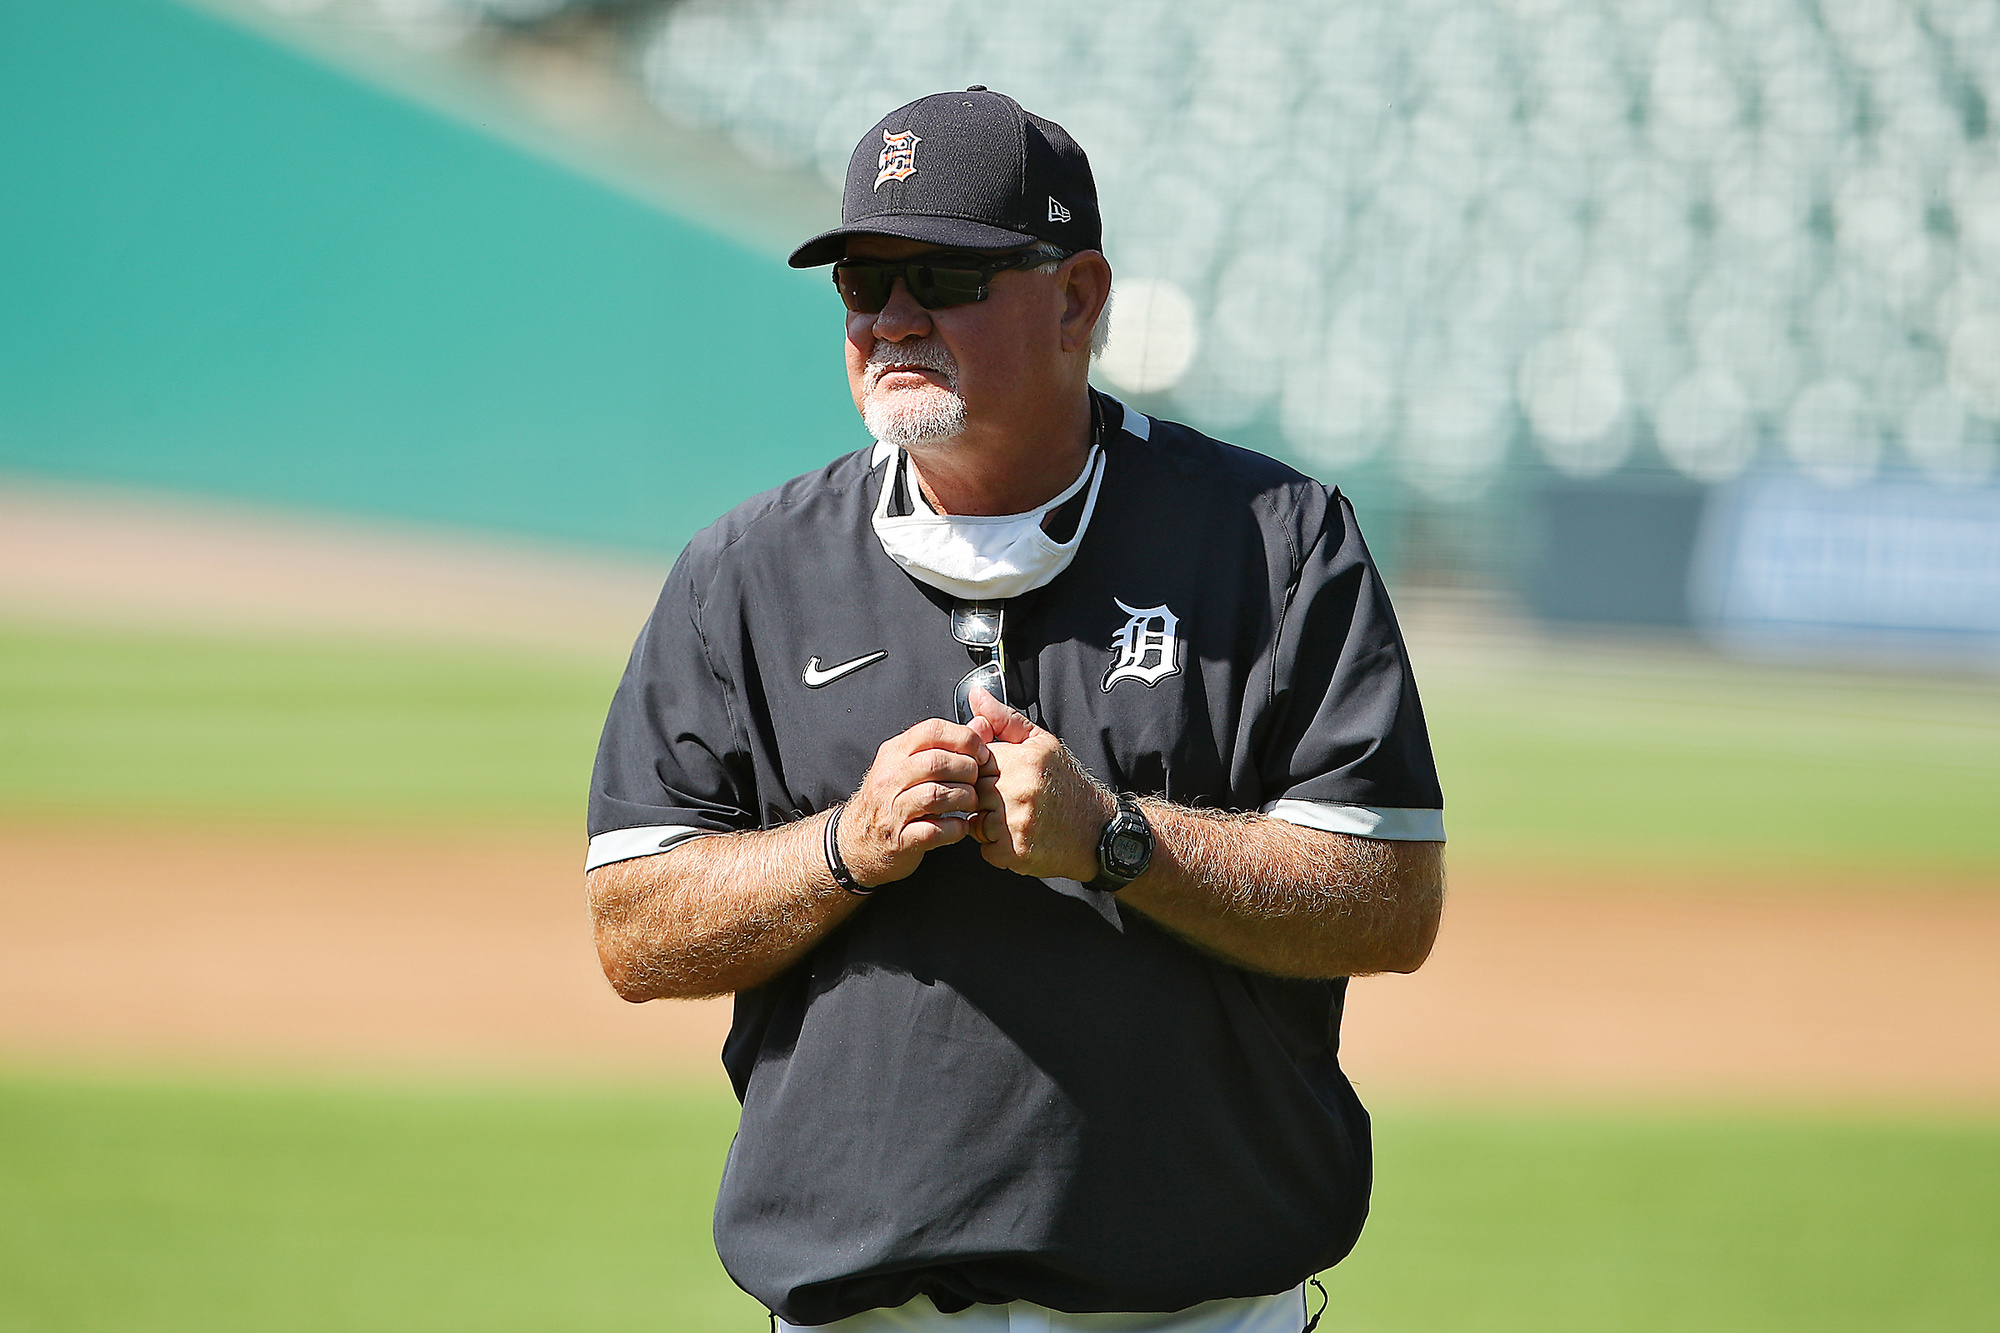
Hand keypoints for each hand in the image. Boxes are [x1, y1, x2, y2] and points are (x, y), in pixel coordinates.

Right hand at [837, 718, 998, 886]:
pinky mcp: (899, 840)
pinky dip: (955, 829)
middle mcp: (889, 778)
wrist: (855, 842)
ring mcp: (892, 810)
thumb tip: (981, 725)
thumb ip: (948, 745)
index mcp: (894, 753)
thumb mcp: (911, 766)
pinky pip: (935, 830)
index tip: (980, 752)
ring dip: (964, 798)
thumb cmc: (889, 801)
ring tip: (970, 802)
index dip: (964, 738)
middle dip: (968, 770)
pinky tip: (959, 826)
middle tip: (977, 780)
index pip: (932, 730)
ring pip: (936, 795)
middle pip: (937, 762)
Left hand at [966, 686, 1114, 881]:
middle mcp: (1019, 790)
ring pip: (976, 822)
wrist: (1098, 830)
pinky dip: (997, 847)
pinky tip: (1020, 837)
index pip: (975, 761)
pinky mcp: (1017, 852)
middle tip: (1011, 801)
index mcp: (1023, 760)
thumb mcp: (1042, 744)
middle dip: (985, 798)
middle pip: (973, 792)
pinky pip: (986, 849)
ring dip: (988, 824)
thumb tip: (976, 696)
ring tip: (1016, 819)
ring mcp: (1017, 823)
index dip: (983, 772)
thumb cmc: (1068, 785)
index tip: (1001, 778)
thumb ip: (1004, 720)